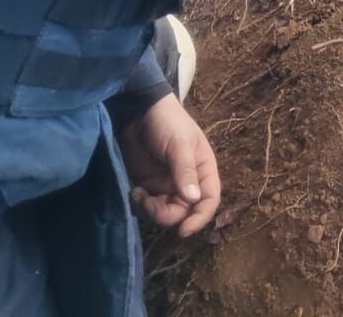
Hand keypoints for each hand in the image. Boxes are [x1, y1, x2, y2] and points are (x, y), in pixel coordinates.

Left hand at [118, 93, 220, 236]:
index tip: (183, 230)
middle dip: (167, 214)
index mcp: (203, 170)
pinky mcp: (147, 185)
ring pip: (164, 212)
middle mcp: (187, 182)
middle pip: (184, 211)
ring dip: (151, 211)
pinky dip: (140, 206)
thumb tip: (194, 200)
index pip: (209, 200)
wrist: (138, 111)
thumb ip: (185, 172)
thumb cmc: (168, 122)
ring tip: (138, 194)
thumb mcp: (179, 145)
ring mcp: (166, 185)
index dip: (200, 218)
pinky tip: (133, 192)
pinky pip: (147, 207)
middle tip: (149, 204)